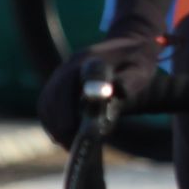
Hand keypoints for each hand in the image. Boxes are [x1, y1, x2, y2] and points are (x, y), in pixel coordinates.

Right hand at [36, 9, 164, 146]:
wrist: (129, 44)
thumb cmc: (138, 60)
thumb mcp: (141, 69)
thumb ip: (130, 81)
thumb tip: (117, 92)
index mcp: (91, 59)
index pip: (71, 83)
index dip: (69, 106)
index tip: (71, 128)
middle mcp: (71, 65)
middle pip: (53, 96)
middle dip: (60, 123)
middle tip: (72, 145)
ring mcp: (61, 73)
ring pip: (47, 102)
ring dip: (54, 125)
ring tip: (69, 144)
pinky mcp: (58, 82)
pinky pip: (47, 104)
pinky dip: (52, 122)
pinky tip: (64, 136)